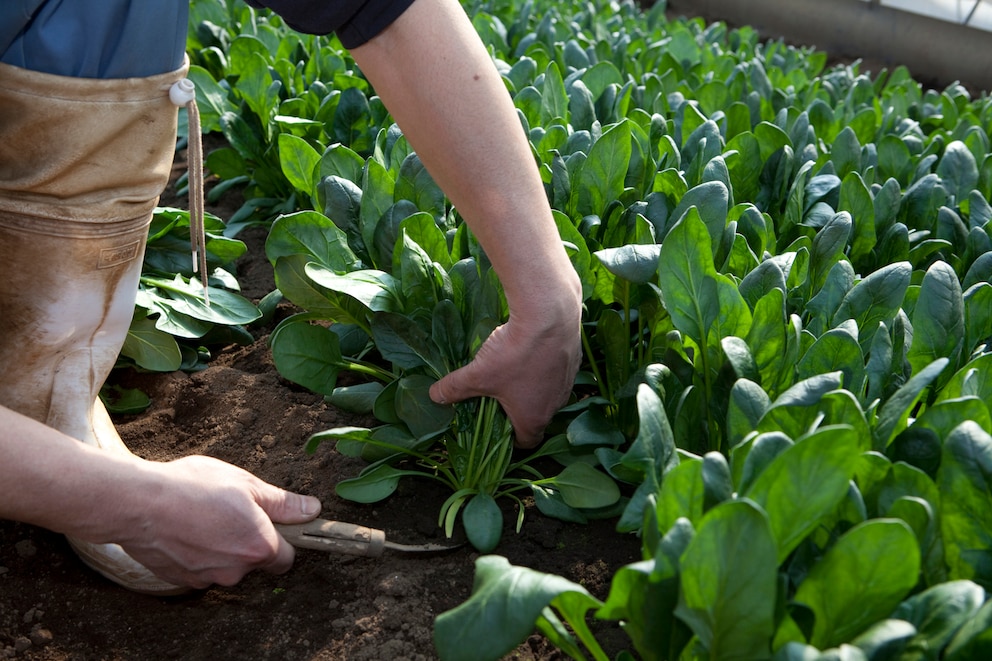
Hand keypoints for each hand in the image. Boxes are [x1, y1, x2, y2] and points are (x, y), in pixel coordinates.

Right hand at [115, 455, 320, 588]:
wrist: (139, 504)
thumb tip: (312, 509)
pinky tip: (186, 529)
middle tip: (232, 511)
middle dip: (249, 541)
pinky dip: (199, 553)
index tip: (272, 522)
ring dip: (222, 547)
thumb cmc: (194, 488)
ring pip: (227, 565)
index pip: (287, 557)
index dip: (283, 538)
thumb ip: (282, 503)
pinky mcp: (183, 581)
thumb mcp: (246, 485)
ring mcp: (208, 578)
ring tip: (204, 516)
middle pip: (255, 561)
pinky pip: (201, 568)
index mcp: (259, 547)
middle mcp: (236, 571)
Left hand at [430, 302, 581, 447]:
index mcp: (534, 418)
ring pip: (546, 392)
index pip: (526, 442)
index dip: (509, 439)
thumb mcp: (478, 374)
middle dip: (516, 409)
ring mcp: (567, 382)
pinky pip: (556, 370)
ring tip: (510, 370)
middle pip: (535, 415)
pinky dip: (542, 365)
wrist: (549, 316)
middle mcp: (556, 405)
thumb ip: (455, 388)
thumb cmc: (514, 354)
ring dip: (530, 386)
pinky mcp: (574, 359)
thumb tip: (434, 396)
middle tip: (495, 396)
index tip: (495, 427)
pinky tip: (528, 349)